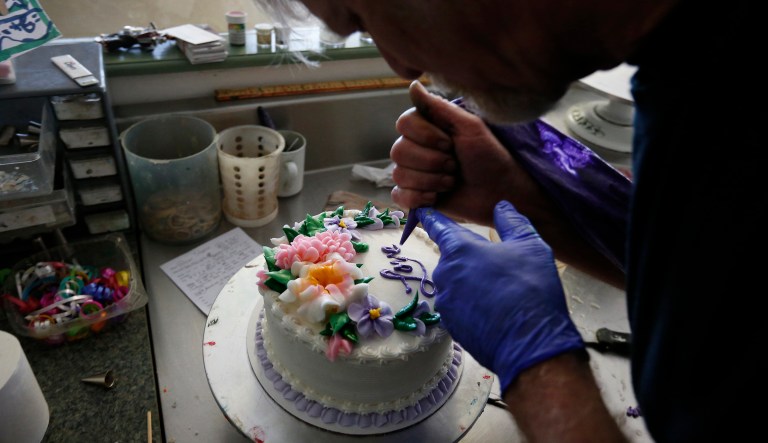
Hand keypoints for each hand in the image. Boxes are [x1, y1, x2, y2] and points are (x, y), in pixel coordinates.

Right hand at [390, 81, 547, 225]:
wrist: (500, 192)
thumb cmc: (489, 156)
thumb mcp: (469, 126)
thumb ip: (438, 107)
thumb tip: (413, 85)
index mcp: (426, 128)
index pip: (403, 124)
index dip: (425, 136)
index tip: (450, 143)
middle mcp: (416, 148)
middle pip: (398, 151)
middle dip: (431, 161)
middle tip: (455, 165)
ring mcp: (413, 173)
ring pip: (399, 174)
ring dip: (430, 180)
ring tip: (451, 181)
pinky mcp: (415, 197)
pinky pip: (399, 196)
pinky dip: (418, 197)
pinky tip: (436, 197)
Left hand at [417, 201, 584, 391]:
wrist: (529, 343)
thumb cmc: (530, 287)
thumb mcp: (530, 245)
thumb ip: (512, 221)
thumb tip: (502, 206)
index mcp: (459, 249)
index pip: (438, 225)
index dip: (431, 216)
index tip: (422, 210)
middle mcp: (445, 274)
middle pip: (453, 257)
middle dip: (470, 256)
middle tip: (498, 263)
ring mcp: (446, 302)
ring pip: (456, 282)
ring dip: (472, 281)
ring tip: (502, 289)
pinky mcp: (452, 325)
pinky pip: (460, 306)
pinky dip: (473, 305)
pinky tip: (496, 309)